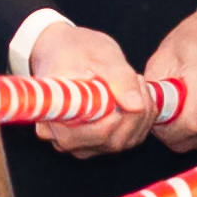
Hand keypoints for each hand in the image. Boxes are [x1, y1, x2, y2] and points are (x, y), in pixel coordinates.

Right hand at [29, 21, 161, 157]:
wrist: (66, 52)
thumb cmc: (73, 51)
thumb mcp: (97, 56)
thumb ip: (118, 80)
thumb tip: (136, 106)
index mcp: (54, 120)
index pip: (90, 136)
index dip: (116, 119)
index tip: (126, 91)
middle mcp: (66, 140)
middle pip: (113, 141)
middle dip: (135, 111)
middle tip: (136, 78)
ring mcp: (85, 145)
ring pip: (127, 140)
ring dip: (141, 111)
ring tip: (135, 80)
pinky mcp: (102, 143)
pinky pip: (132, 137)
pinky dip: (143, 116)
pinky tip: (136, 93)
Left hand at [143, 0, 196, 153]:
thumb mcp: (167, 52)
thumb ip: (154, 86)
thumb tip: (142, 111)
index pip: (184, 127)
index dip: (162, 127)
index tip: (154, 115)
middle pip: (192, 139)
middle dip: (170, 132)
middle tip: (162, 112)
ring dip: (185, 132)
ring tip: (180, 106)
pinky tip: (196, 108)